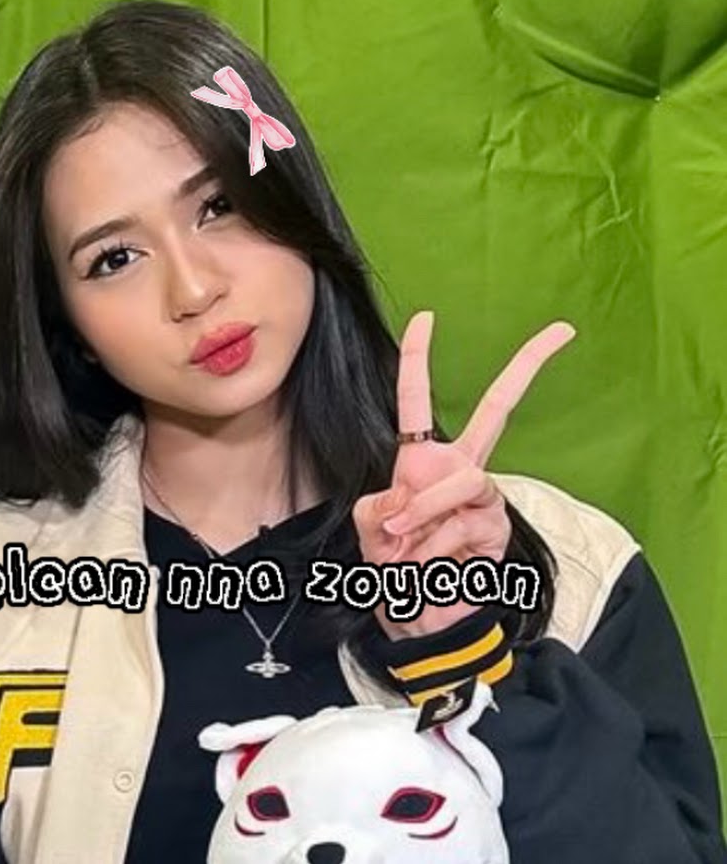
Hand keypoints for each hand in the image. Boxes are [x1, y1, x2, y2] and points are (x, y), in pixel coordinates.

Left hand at [352, 311, 575, 639]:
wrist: (420, 617)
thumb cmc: (395, 568)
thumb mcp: (371, 532)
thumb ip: (380, 509)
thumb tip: (407, 497)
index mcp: (421, 461)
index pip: (416, 401)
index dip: (418, 359)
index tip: (426, 317)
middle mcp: (458, 467)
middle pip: (498, 408)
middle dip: (527, 366)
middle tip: (562, 331)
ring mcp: (482, 494)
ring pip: (464, 478)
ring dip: (426, 513)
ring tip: (402, 545)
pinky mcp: (497, 524)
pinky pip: (464, 522)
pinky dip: (435, 544)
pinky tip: (427, 564)